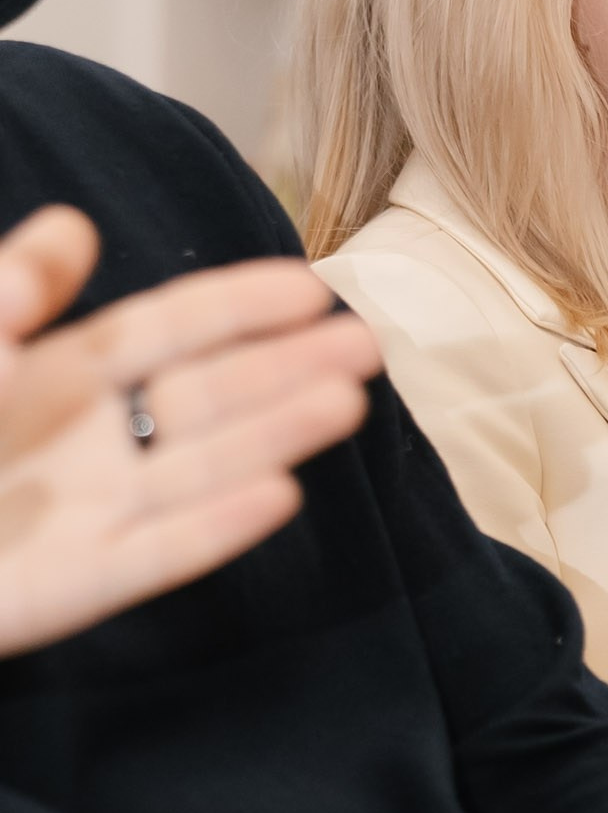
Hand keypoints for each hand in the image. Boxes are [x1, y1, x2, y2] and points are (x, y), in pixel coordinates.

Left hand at [0, 209, 381, 657]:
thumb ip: (8, 295)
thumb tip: (76, 228)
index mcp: (58, 378)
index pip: (167, 331)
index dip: (237, 306)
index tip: (312, 284)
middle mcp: (90, 443)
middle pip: (205, 397)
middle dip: (286, 369)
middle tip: (366, 344)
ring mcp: (90, 515)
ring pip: (201, 467)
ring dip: (274, 436)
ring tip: (344, 403)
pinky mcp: (77, 584)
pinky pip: (158, 553)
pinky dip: (215, 528)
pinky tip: (279, 496)